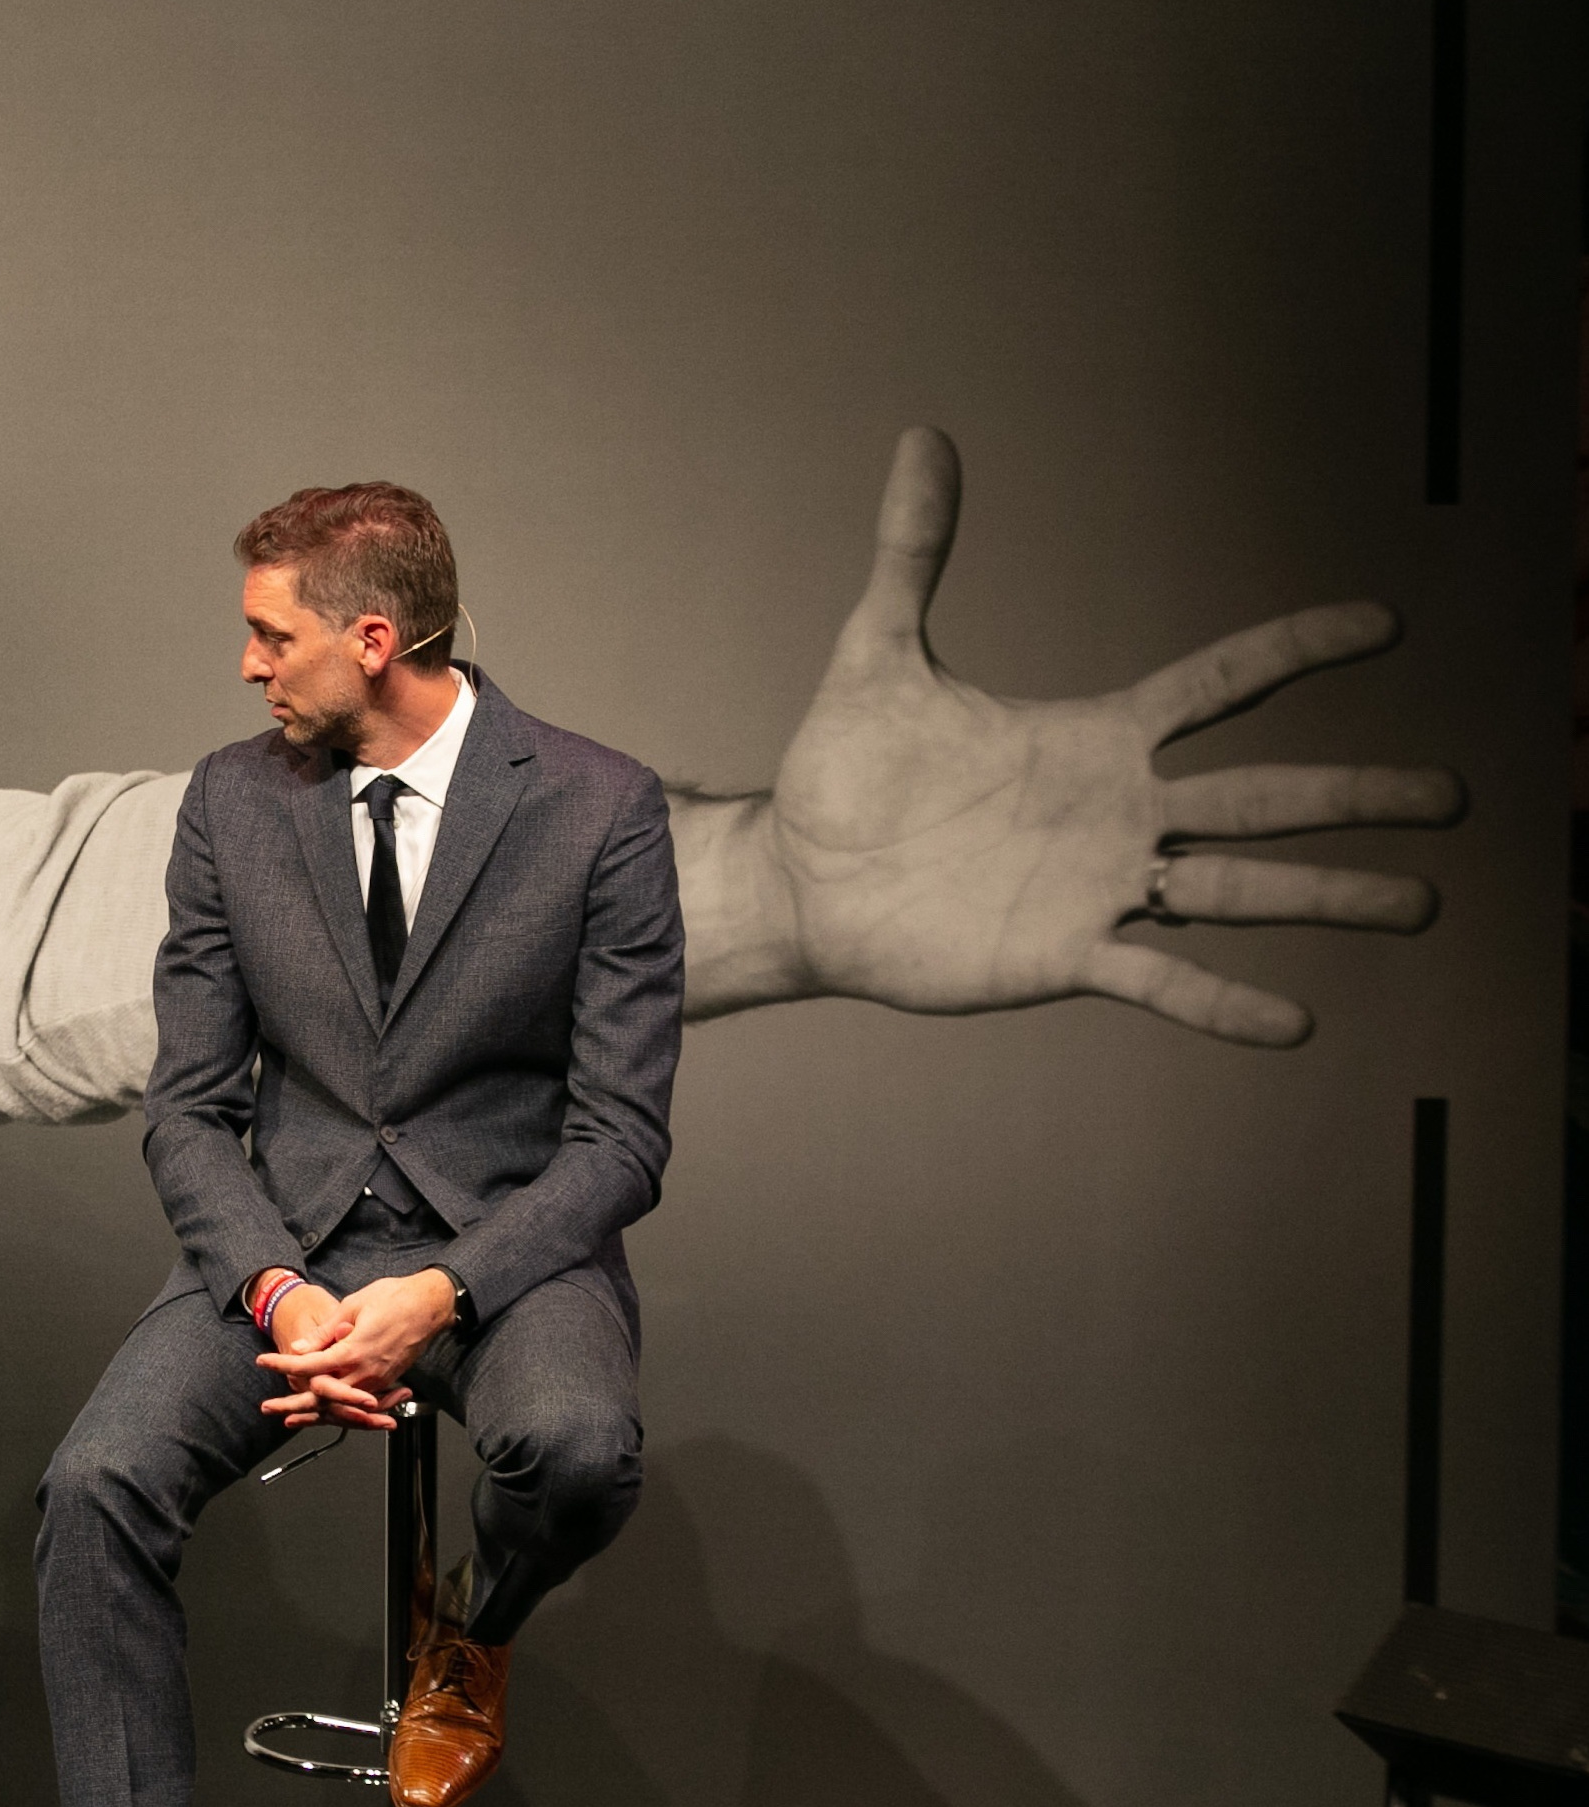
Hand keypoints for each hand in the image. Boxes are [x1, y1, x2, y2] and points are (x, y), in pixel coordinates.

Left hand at [254, 1280, 398, 1429]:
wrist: (430, 1305)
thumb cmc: (394, 1298)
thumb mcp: (352, 1306)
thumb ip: (324, 1333)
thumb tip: (300, 1349)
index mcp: (354, 1351)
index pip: (311, 1366)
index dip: (284, 1365)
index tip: (264, 1362)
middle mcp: (366, 1372)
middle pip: (323, 1397)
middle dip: (293, 1404)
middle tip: (268, 1407)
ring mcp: (377, 1380)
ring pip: (340, 1406)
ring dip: (313, 1413)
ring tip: (289, 1417)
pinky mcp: (386, 1381)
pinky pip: (358, 1403)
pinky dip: (338, 1410)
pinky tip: (323, 1412)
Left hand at [696, 427, 1463, 1046]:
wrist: (799, 878)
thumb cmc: (845, 772)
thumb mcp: (879, 651)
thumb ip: (913, 551)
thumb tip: (920, 437)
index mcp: (1092, 738)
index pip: (1217, 685)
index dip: (1297, 651)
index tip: (1385, 625)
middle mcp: (1117, 811)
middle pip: (1261, 795)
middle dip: (1356, 795)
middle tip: (1453, 796)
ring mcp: (1098, 887)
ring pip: (1236, 888)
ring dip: (1327, 896)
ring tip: (1423, 903)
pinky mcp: (1062, 956)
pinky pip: (1158, 978)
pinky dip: (1222, 1001)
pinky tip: (1294, 1020)